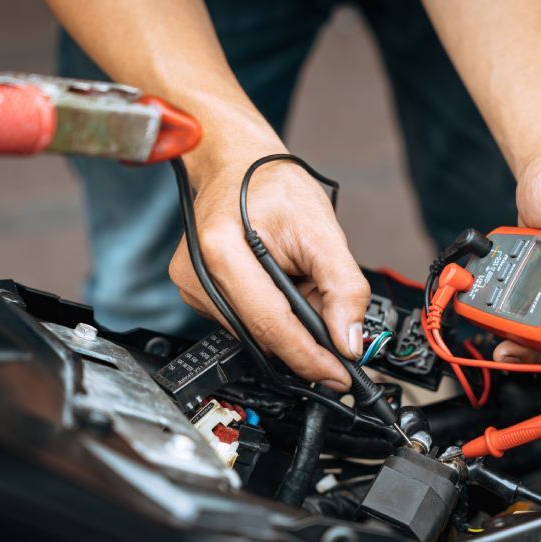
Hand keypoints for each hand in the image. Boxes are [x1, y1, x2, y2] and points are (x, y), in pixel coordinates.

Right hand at [169, 157, 369, 391]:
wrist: (236, 165)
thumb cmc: (271, 185)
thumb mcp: (321, 228)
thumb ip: (343, 286)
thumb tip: (348, 339)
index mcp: (221, 251)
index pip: (270, 325)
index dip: (309, 357)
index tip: (339, 375)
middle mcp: (197, 275)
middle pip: (261, 336)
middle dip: (305, 340)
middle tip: (336, 326)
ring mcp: (192, 288)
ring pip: (254, 335)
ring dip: (289, 325)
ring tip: (305, 287)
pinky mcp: (197, 294)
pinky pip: (244, 323)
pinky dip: (273, 315)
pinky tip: (283, 288)